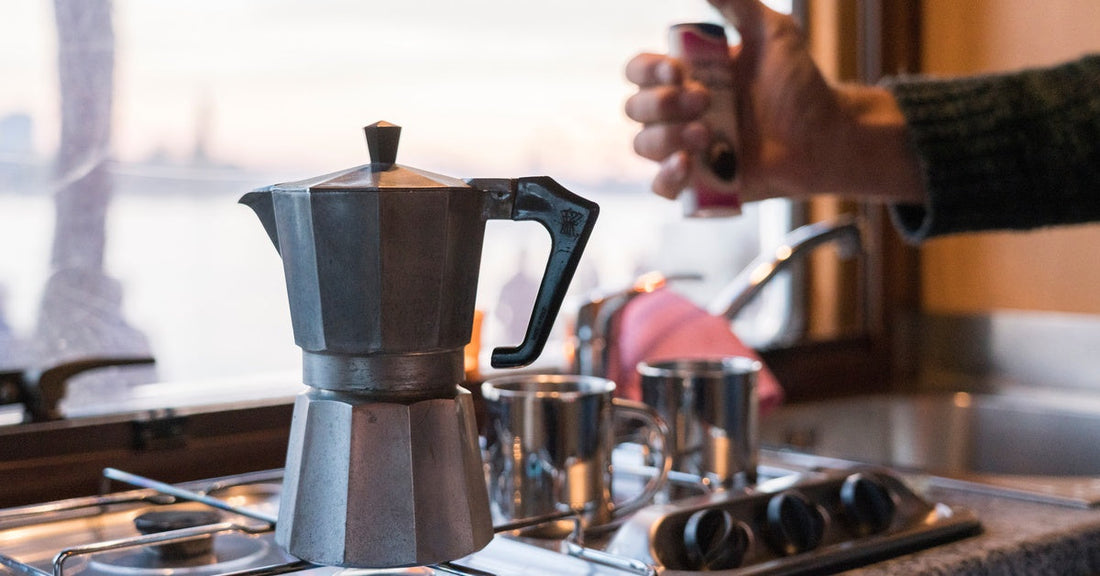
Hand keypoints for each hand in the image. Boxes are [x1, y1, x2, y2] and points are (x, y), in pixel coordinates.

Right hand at [625, 0, 922, 204]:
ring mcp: (687, 148)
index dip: (648, 71)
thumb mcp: (772, 33)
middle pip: (636, 108)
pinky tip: (687, 164)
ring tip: (707, 134)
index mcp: (688, 76)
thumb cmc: (800, 84)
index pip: (640, 71)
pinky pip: (662, 187)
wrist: (826, 134)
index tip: (679, 70)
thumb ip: (738, 5)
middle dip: (663, 104)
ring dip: (667, 137)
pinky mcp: (700, 183)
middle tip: (705, 101)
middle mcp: (680, 112)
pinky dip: (667, 177)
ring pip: (643, 145)